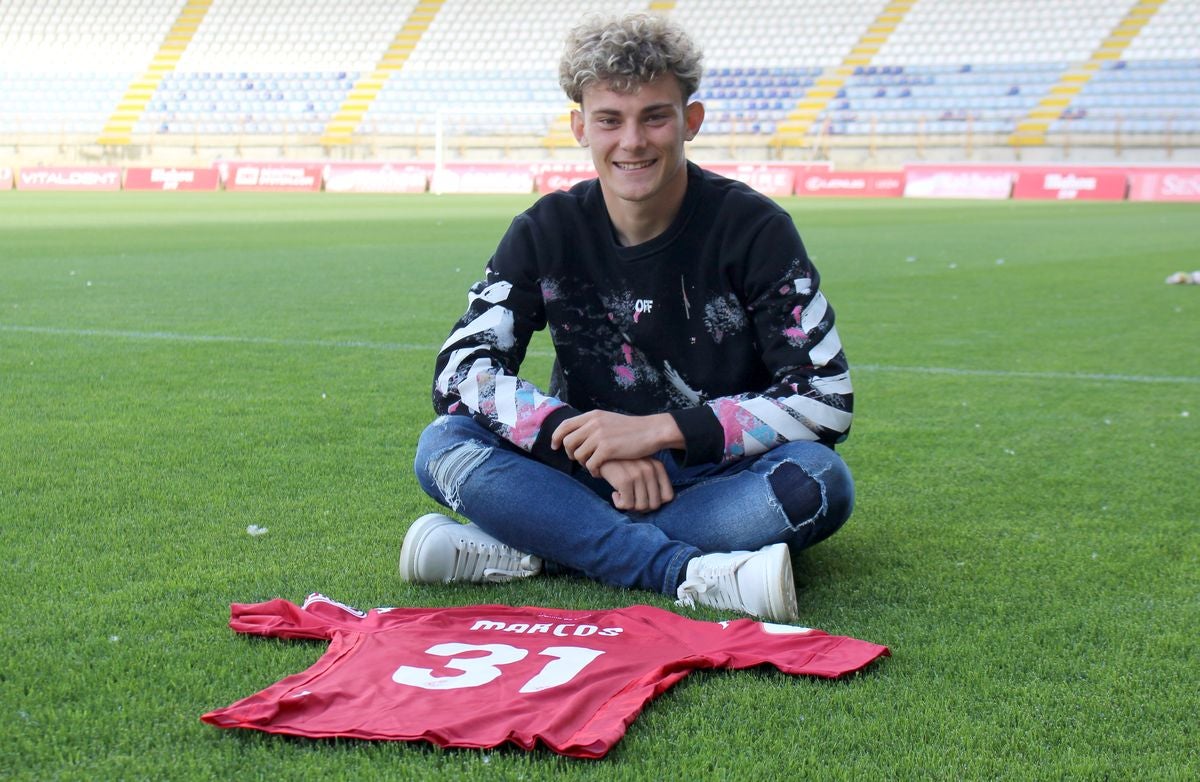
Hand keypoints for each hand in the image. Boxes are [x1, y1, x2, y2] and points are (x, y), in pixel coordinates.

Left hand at [551, 411, 683, 475]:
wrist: (652, 431)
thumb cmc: (632, 429)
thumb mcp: (609, 420)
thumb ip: (593, 425)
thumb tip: (578, 435)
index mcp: (593, 415)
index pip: (565, 425)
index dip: (556, 437)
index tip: (554, 446)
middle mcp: (593, 424)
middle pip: (568, 442)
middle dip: (571, 454)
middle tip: (580, 460)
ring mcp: (599, 436)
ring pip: (579, 455)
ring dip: (584, 464)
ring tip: (594, 466)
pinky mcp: (607, 449)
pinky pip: (590, 465)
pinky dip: (593, 471)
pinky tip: (600, 472)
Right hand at [597, 458, 674, 511]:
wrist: (600, 454)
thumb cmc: (621, 465)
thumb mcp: (641, 468)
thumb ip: (652, 482)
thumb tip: (654, 506)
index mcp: (658, 467)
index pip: (668, 497)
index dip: (656, 502)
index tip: (643, 498)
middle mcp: (650, 470)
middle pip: (655, 505)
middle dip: (642, 507)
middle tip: (631, 499)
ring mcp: (638, 475)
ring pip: (641, 507)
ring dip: (630, 506)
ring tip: (622, 496)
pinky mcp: (625, 480)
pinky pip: (627, 505)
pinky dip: (619, 504)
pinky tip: (614, 494)